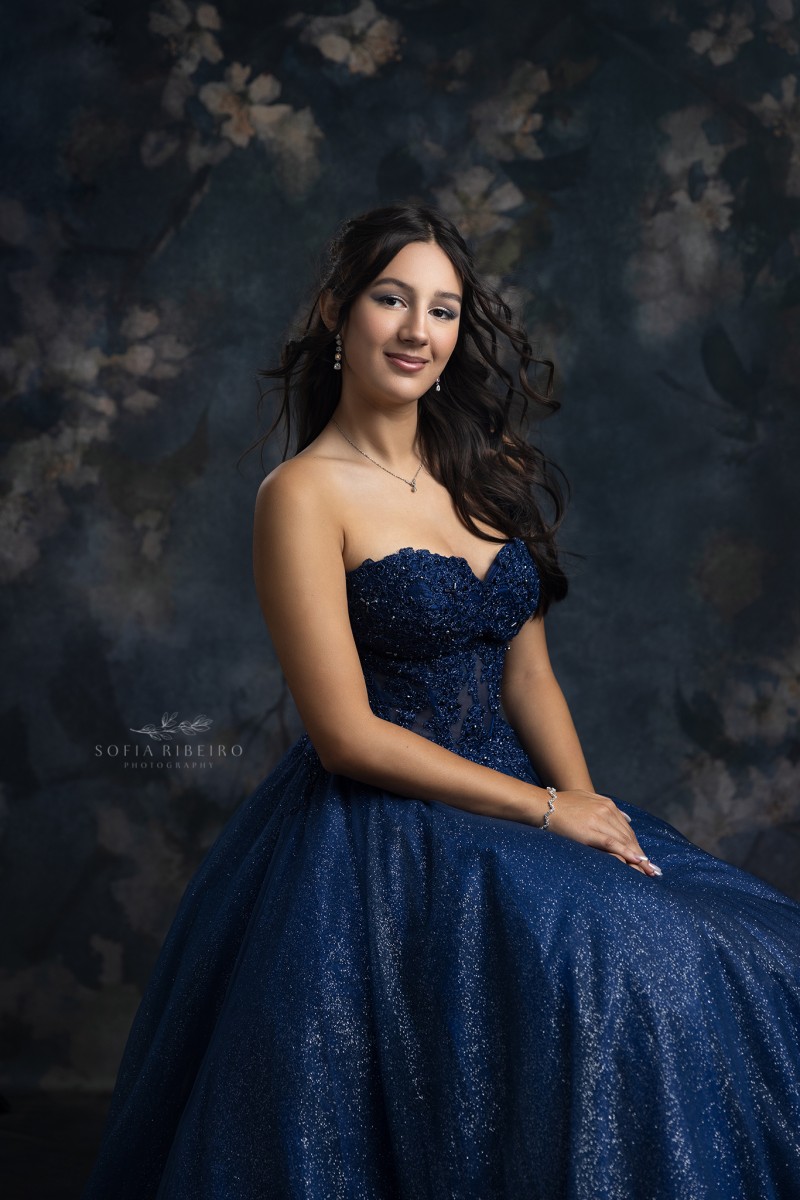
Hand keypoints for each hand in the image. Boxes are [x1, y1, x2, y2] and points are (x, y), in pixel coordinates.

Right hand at [533, 788, 660, 876]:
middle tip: (653, 871)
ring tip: (648, 872)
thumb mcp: (587, 799)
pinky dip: (626, 853)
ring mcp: (599, 820)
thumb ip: (606, 807)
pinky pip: (612, 844)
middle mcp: (606, 811)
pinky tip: (636, 861)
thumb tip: (626, 819)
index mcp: (607, 805)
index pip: (627, 829)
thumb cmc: (561, 805)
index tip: (645, 860)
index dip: (637, 846)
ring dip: (638, 858)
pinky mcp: (590, 831)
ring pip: (624, 841)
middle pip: (629, 837)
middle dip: (641, 855)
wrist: (542, 806)